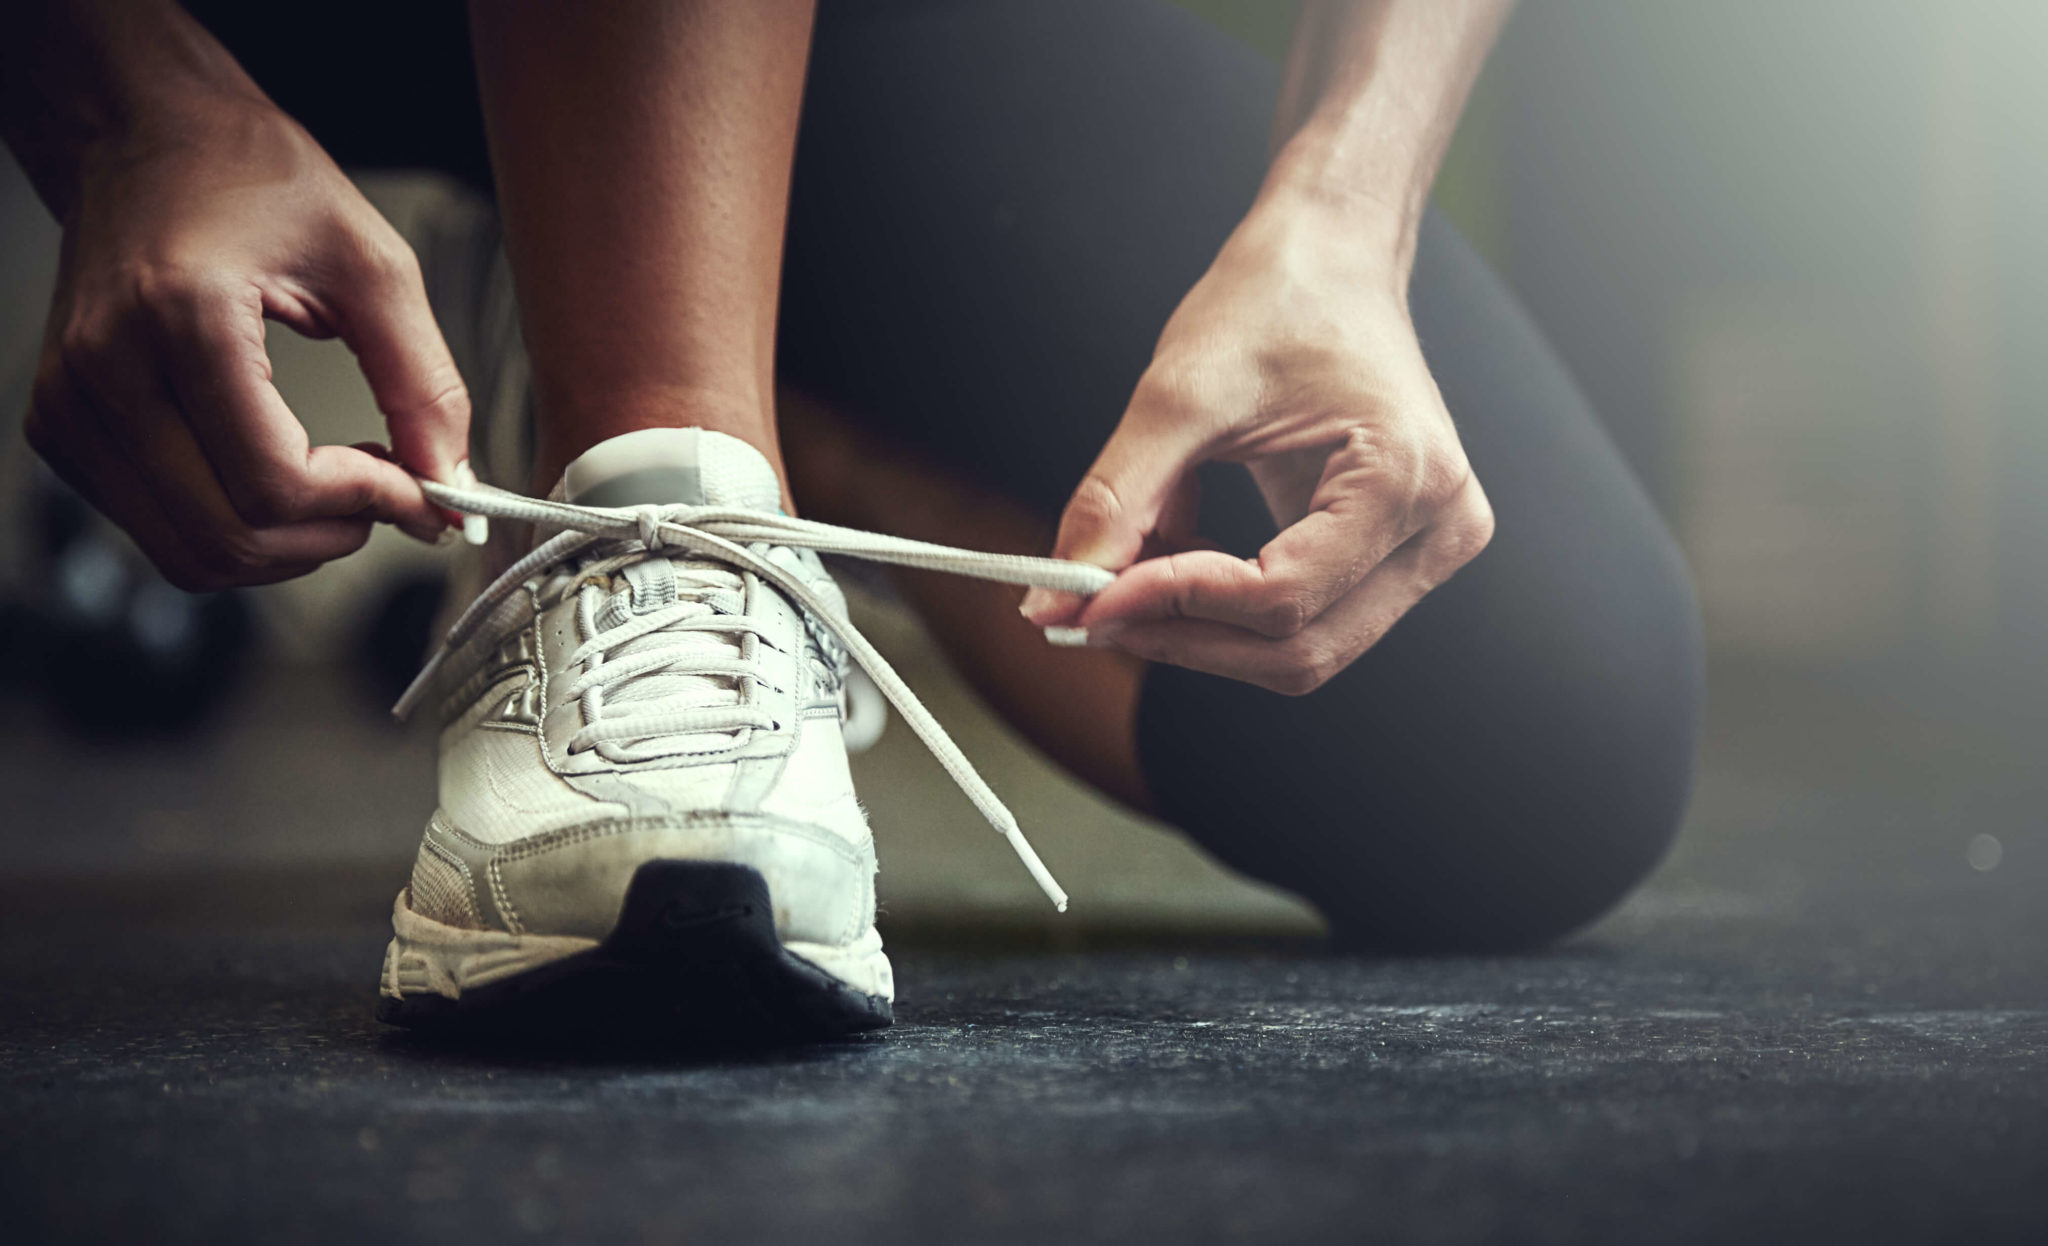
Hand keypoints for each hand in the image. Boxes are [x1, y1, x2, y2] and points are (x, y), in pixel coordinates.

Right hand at [24, 94, 469, 590]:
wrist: (143, 137)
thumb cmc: (245, 175)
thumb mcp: (371, 263)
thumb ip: (423, 383)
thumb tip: (454, 484)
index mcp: (178, 316)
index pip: (274, 483)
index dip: (367, 504)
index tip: (421, 489)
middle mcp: (105, 370)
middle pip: (230, 536)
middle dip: (332, 535)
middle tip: (389, 491)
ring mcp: (71, 406)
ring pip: (193, 553)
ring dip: (288, 545)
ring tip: (340, 483)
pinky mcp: (64, 427)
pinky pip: (162, 530)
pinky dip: (238, 528)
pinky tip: (282, 474)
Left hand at [1020, 196, 1493, 694]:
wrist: (1330, 259)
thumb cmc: (1273, 301)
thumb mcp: (1178, 394)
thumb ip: (1117, 503)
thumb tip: (1053, 602)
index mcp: (1407, 477)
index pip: (1282, 597)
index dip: (1174, 608)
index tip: (1087, 601)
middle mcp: (1441, 526)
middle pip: (1299, 647)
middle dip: (1184, 636)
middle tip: (1091, 611)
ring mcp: (1430, 547)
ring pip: (1301, 648)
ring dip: (1203, 629)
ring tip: (1131, 575)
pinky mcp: (1401, 556)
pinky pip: (1308, 619)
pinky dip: (1227, 608)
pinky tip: (1177, 557)